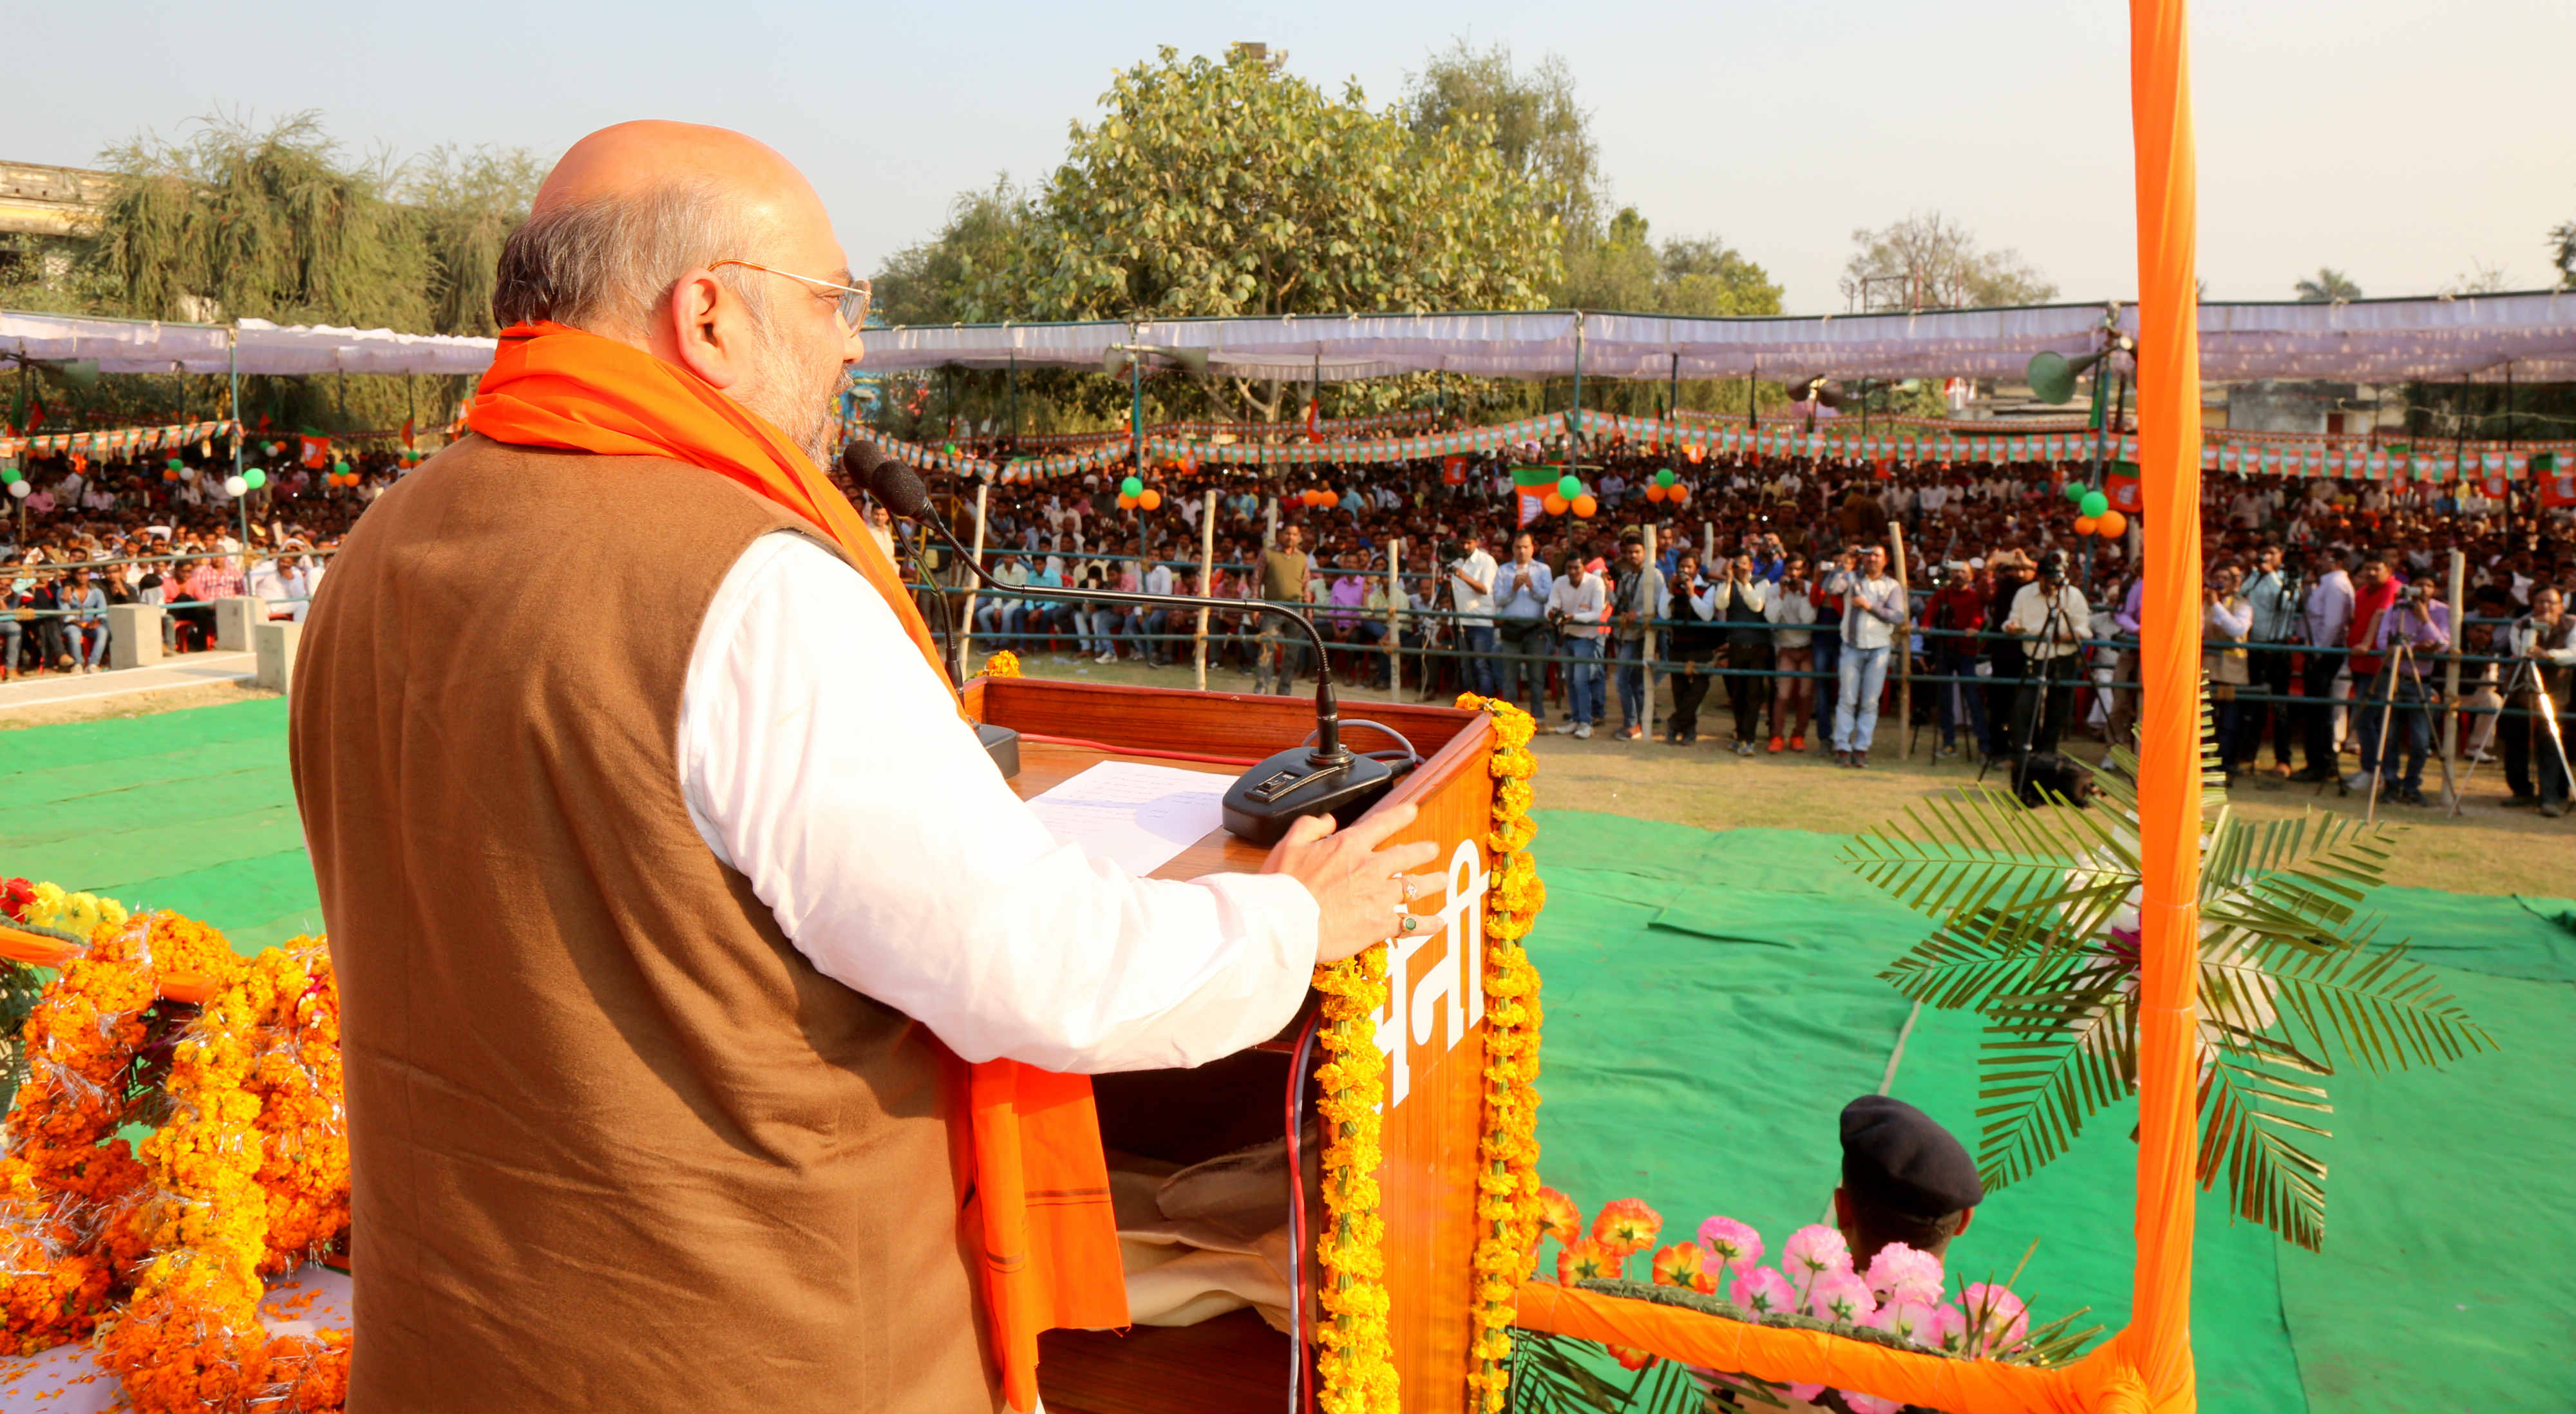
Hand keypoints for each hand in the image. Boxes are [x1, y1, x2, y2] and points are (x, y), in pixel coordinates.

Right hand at [1264, 803, 1443, 963]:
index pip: (1381, 824)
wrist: (1288, 923)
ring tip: (1443, 880)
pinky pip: (1411, 923)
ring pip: (1415, 886)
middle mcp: (1370, 868)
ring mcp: (1379, 896)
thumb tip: (1327, 820)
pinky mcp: (1380, 924)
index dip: (1400, 815)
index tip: (1412, 811)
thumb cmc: (1284, 887)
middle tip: (1433, 849)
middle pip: (1406, 855)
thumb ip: (1309, 826)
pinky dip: (1427, 924)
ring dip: (1432, 882)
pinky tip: (1439, 922)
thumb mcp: (1288, 845)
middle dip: (1423, 850)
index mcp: (1349, 846)